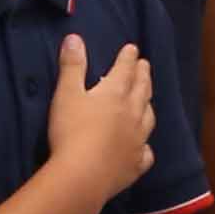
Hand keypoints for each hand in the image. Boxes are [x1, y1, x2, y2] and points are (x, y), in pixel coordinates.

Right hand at [42, 33, 157, 213]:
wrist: (82, 176)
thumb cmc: (71, 131)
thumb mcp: (66, 94)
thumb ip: (72, 66)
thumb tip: (75, 38)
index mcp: (115, 94)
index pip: (125, 70)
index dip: (128, 58)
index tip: (133, 49)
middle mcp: (132, 114)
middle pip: (142, 90)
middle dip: (143, 75)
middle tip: (145, 66)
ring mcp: (137, 140)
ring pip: (148, 118)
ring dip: (148, 105)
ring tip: (147, 99)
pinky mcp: (135, 165)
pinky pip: (145, 153)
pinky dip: (145, 147)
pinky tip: (143, 147)